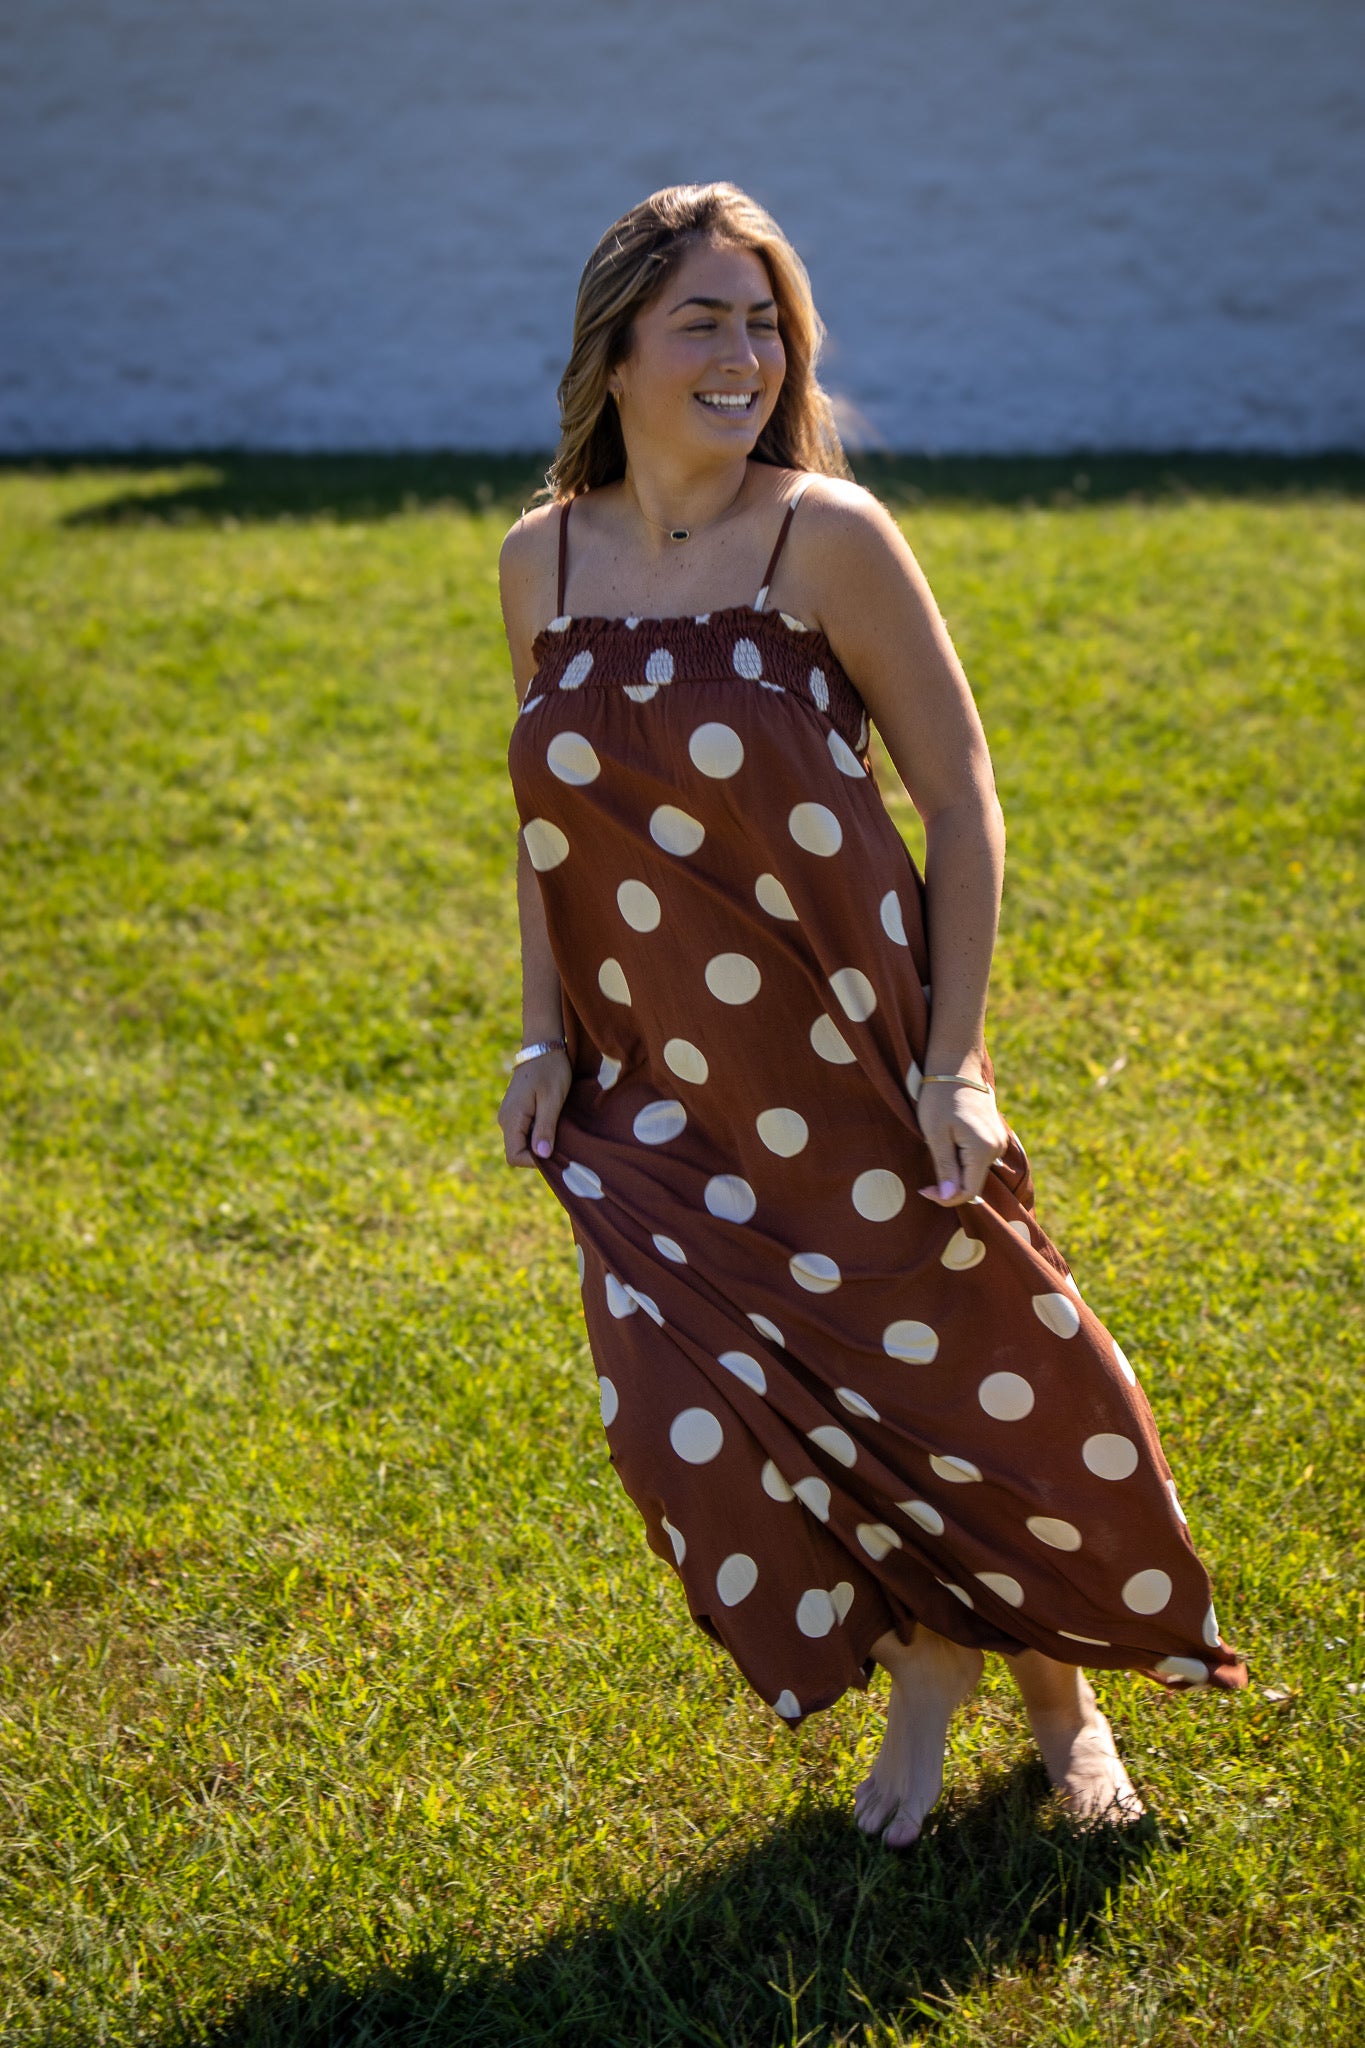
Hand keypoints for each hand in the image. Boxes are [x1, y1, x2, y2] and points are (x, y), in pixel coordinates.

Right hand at [498, 1048, 571, 1166]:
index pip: (514, 1156)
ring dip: (539, 1143)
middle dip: (538, 1154)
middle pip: (517, 1152)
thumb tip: (541, 1155)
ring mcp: (509, 1115)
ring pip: (521, 1143)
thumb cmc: (550, 1070)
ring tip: (559, 1132)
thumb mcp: (552, 1099)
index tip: (555, 1152)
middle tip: (562, 1144)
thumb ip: (545, 1127)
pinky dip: (538, 1134)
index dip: (534, 1162)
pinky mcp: (516, 1111)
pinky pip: (524, 1132)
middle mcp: (505, 1120)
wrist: (542, 1046)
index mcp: (511, 1118)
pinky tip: (553, 1124)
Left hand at [916, 1081, 1009, 1206]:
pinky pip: (978, 1158)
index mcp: (983, 1150)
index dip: (945, 1198)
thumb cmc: (940, 1096)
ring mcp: (999, 1141)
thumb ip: (945, 1167)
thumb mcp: (936, 1133)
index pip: (968, 1192)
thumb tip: (950, 1196)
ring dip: (955, 1169)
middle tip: (926, 1169)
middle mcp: (997, 1148)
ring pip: (975, 1171)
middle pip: (972, 1183)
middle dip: (948, 1183)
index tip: (924, 1189)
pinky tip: (948, 1141)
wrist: (956, 1065)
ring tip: (938, 1146)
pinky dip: (962, 1158)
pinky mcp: (995, 1135)